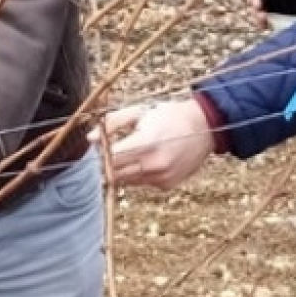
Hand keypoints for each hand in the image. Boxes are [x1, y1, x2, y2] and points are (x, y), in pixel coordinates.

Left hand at [94, 99, 215, 189]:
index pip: (110, 158)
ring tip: (133, 153)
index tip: (97, 148)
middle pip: (115, 174)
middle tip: (110, 152)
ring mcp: (161, 177)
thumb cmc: (169, 115)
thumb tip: (90, 138)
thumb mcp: (140, 111)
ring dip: (122, 170)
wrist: (205, 127)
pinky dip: (139, 174)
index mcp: (146, 143)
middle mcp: (154, 164)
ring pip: (127, 181)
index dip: (100, 154)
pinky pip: (142, 183)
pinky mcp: (166, 185)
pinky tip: (149, 160)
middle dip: (107, 165)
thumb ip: (112, 123)